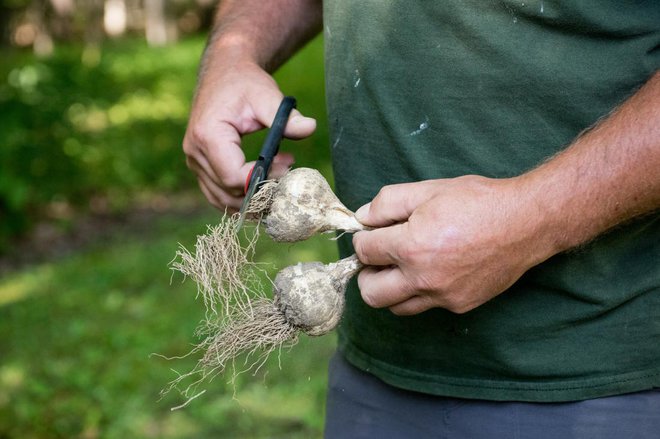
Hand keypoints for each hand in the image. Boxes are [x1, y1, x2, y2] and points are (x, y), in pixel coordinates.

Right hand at [183, 57, 316, 210]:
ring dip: (253, 197)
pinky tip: (264, 183)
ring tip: (278, 176)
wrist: (224, 74)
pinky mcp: (200, 168)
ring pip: (223, 200)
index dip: (263, 178)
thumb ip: (286, 116)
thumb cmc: (244, 83)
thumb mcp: (267, 95)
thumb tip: (310, 127)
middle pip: (229, 192)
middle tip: (287, 171)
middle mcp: (195, 153)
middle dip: (261, 189)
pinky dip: (241, 198)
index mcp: (208, 135)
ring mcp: (195, 163)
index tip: (287, 163)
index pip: (234, 176)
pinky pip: (218, 195)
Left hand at [352, 176, 551, 314]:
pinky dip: (420, 292)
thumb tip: (362, 218)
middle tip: (378, 257)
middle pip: (371, 294)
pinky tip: (432, 270)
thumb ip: (387, 203)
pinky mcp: (460, 305)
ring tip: (402, 266)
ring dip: (390, 288)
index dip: (363, 238)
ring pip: (396, 307)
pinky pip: (426, 306)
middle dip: (367, 274)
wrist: (526, 223)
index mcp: (411, 246)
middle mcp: (423, 278)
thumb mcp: (428, 190)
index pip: (364, 252)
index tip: (371, 232)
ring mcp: (442, 296)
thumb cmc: (478, 202)